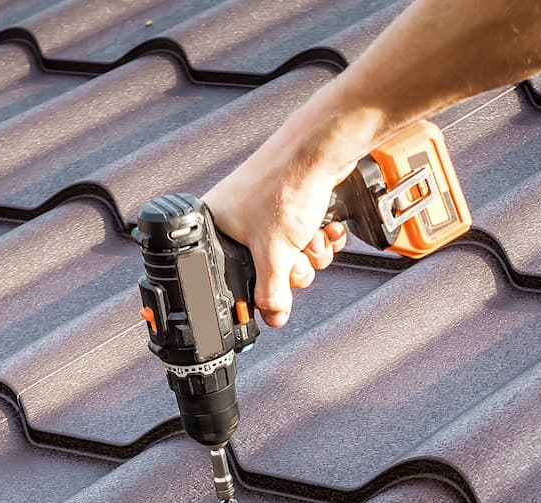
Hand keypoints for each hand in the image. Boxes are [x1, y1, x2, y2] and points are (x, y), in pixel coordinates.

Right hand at [204, 144, 349, 328]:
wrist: (320, 148)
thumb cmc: (286, 182)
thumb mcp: (274, 253)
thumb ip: (271, 293)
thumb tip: (271, 316)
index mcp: (216, 225)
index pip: (227, 274)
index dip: (253, 286)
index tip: (267, 296)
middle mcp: (238, 215)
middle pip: (265, 267)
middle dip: (291, 267)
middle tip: (294, 257)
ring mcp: (266, 209)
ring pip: (290, 253)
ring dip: (309, 253)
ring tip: (311, 237)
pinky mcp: (292, 202)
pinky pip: (305, 236)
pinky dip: (319, 236)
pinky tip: (324, 228)